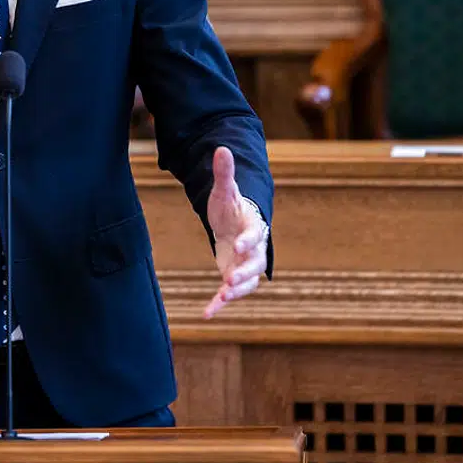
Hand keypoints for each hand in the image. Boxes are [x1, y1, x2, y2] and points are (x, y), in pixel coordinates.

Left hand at [203, 146, 269, 318]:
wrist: (234, 225)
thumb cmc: (231, 207)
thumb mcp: (225, 191)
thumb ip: (224, 174)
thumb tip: (221, 148)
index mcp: (254, 227)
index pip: (256, 234)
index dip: (249, 239)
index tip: (240, 244)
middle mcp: (255, 250)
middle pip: (255, 264)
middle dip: (244, 272)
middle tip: (230, 279)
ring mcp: (246, 267)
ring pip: (247, 283)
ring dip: (235, 291)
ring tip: (221, 299)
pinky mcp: (234, 279)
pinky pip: (230, 294)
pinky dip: (219, 304)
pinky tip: (206, 314)